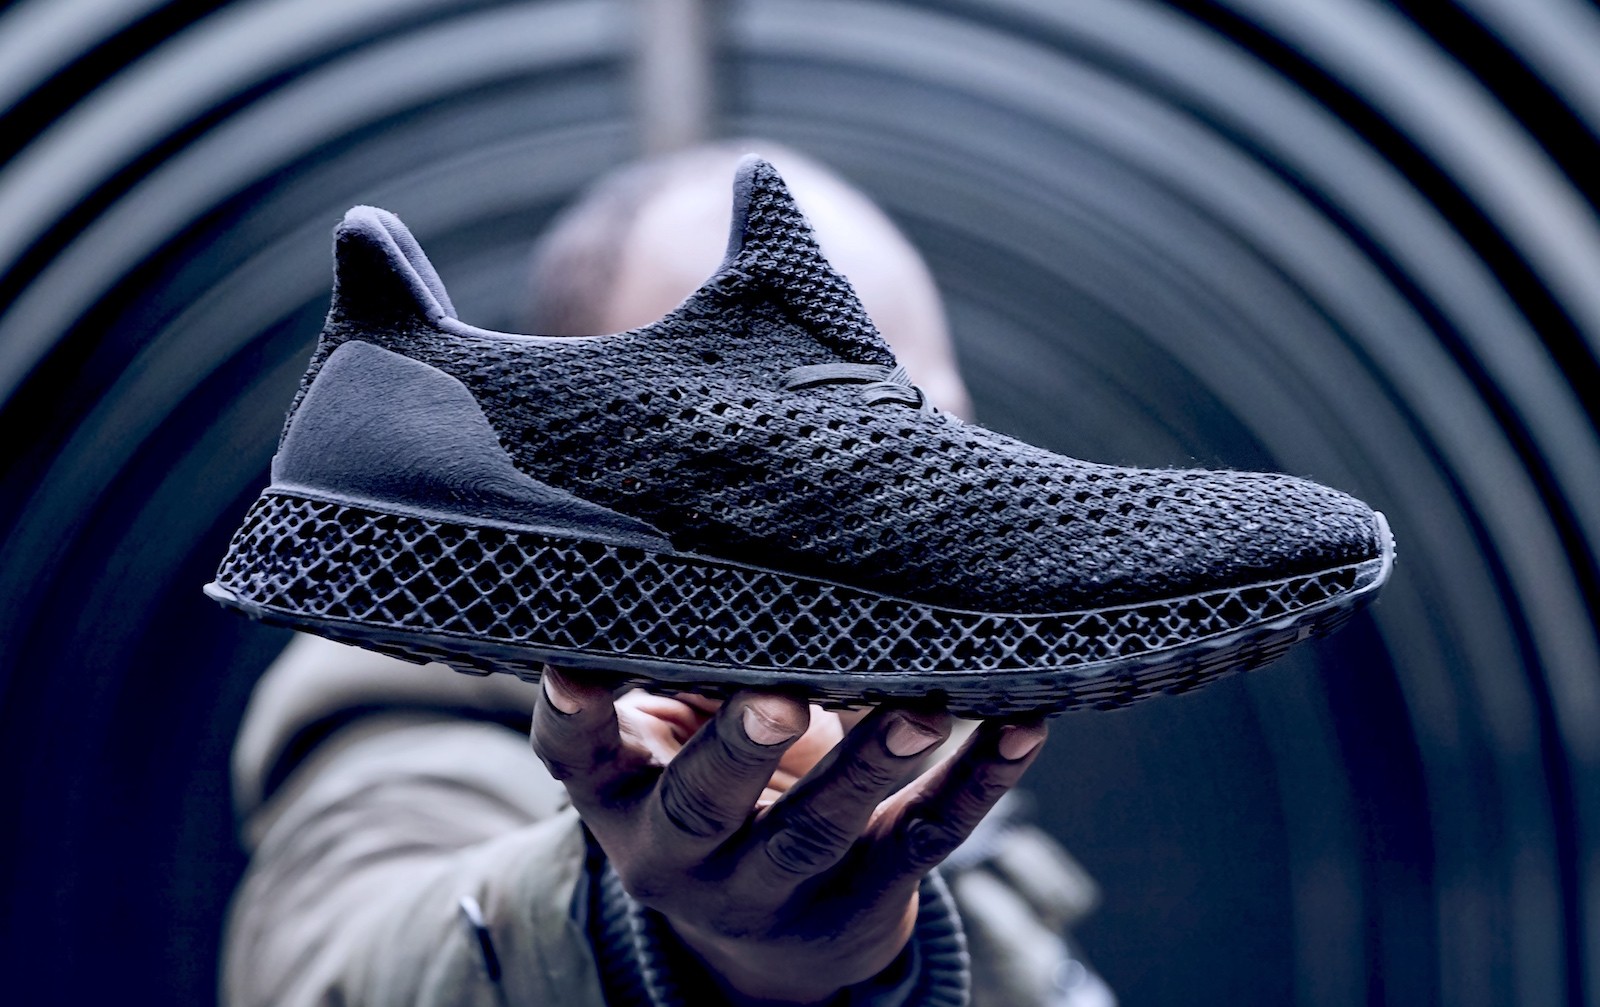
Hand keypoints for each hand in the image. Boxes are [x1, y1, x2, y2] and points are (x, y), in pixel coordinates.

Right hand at [531, 667, 1047, 1004]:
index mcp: (623, 798)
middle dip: (738, 751)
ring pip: (818, 833)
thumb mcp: (676, 741)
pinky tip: (1021, 730)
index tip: (571, 662)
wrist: (766, 944)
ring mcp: (772, 890)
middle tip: (774, 696)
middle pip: (702, 808)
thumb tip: (729, 528)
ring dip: (871, 765)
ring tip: (919, 710)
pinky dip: (977, 785)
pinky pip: (922, 840)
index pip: (574, 756)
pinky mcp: (864, 899)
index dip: (571, 711)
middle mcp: (682, 856)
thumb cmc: (718, 792)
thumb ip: (682, 663)